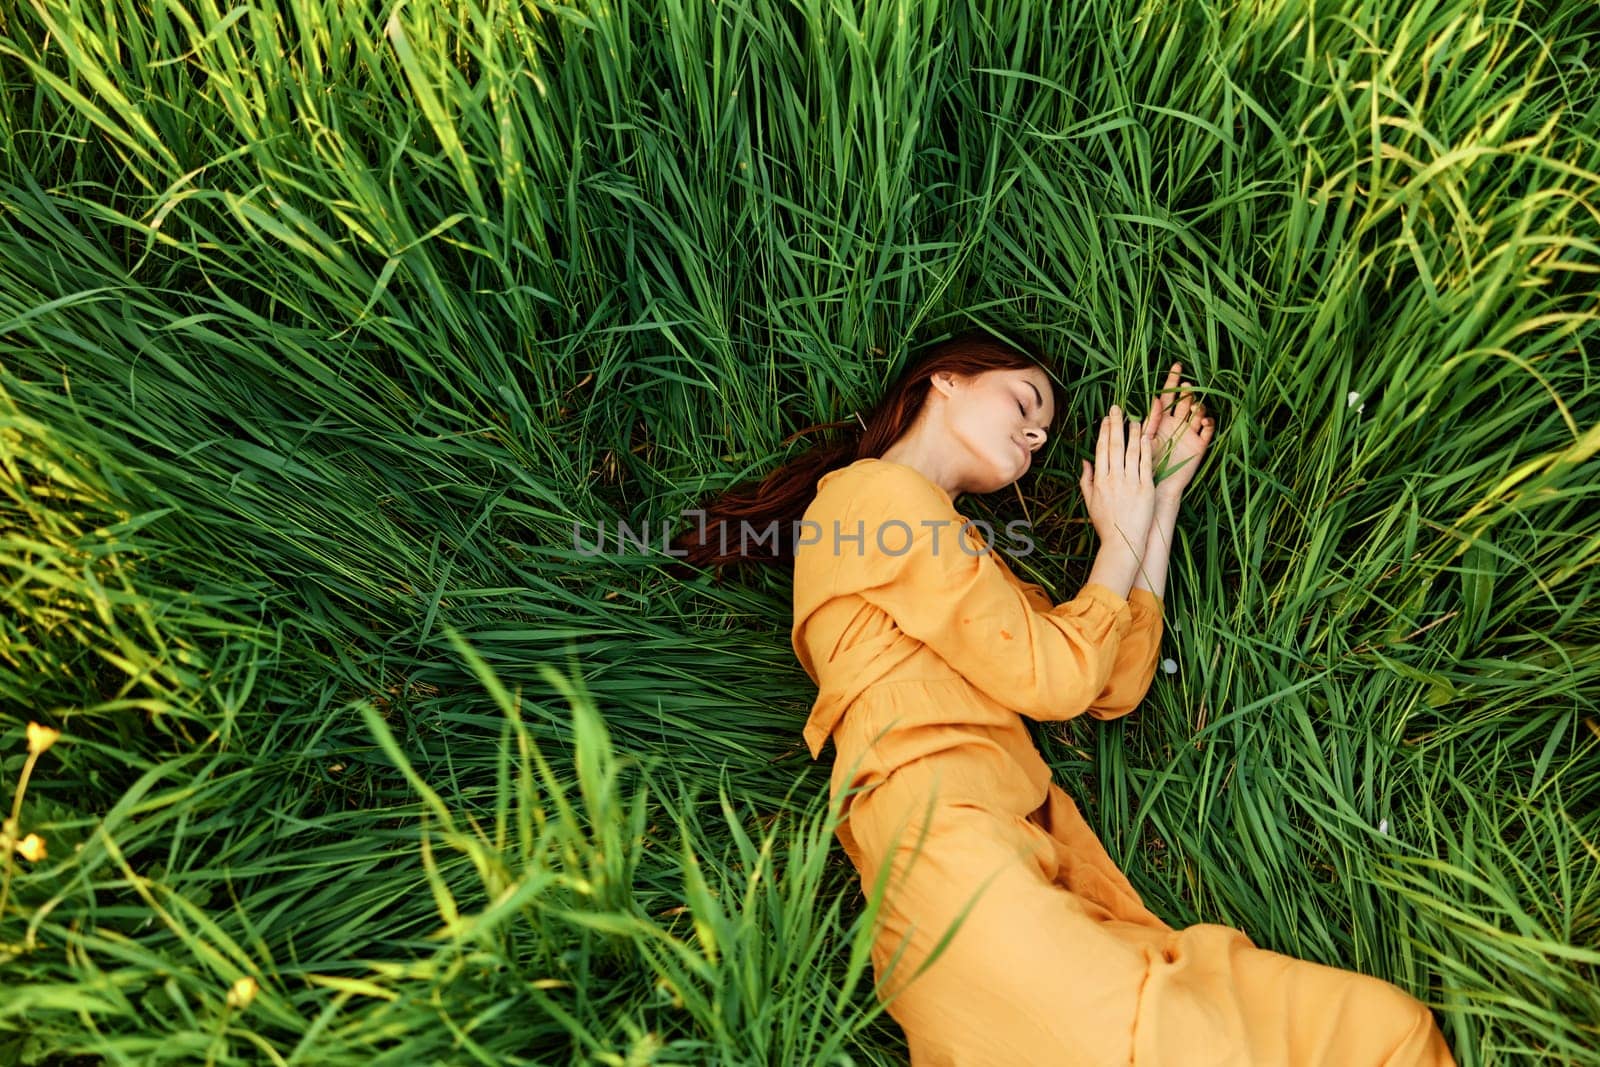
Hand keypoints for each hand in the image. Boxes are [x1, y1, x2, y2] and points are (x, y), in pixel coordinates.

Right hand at [1079, 405, 1155, 555]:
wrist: (1124, 541)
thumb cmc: (1106, 524)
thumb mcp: (1090, 502)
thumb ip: (1087, 480)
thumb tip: (1085, 462)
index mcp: (1099, 480)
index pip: (1101, 449)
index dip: (1104, 431)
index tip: (1106, 418)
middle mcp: (1114, 478)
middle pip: (1114, 445)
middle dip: (1115, 424)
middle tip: (1117, 408)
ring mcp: (1131, 482)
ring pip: (1131, 451)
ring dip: (1132, 432)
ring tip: (1134, 418)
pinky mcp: (1146, 487)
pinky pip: (1145, 463)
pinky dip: (1145, 448)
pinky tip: (1146, 436)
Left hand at [1147, 363, 1214, 499]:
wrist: (1157, 486)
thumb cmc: (1146, 463)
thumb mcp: (1146, 439)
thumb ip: (1151, 419)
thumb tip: (1156, 398)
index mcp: (1162, 419)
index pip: (1169, 395)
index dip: (1172, 380)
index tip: (1176, 365)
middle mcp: (1177, 423)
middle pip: (1186, 401)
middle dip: (1187, 392)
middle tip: (1186, 387)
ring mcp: (1190, 433)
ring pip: (1198, 412)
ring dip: (1198, 406)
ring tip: (1193, 406)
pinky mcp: (1200, 445)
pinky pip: (1208, 430)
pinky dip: (1208, 422)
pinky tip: (1203, 420)